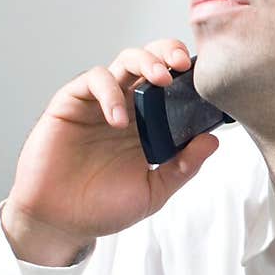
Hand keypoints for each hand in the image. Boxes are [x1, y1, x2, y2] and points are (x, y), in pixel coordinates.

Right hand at [1, 39, 220, 264]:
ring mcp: (100, 102)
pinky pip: (93, 80)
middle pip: (151, 61)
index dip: (189, 75)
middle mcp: (127, 107)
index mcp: (149, 124)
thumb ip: (183, 167)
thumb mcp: (153, 191)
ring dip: (145, 62)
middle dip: (168, 53)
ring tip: (160, 80)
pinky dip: (109, 92)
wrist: (61, 221)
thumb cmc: (104, 207)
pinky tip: (118, 119)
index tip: (207, 79)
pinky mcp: (71, 102)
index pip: (173, 87)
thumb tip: (213, 140)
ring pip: (124, 61)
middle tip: (183, 64)